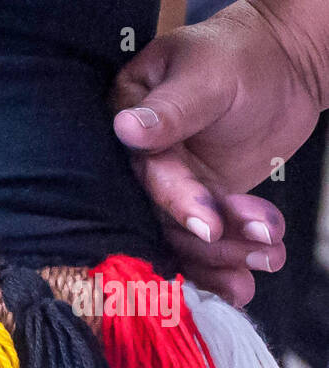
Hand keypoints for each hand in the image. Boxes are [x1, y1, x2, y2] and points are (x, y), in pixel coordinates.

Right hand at [113, 1, 324, 303]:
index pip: (144, 172)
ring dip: (229, 252)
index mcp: (127, 120)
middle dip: (210, 238)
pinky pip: (207, 239)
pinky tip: (253, 271)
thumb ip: (171, 110)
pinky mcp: (197, 203)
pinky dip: (231, 258)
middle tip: (253, 248)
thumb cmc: (239, 55)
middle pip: (162, 214)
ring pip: (186, 235)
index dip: (176, 201)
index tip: (208, 224)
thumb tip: (125, 129)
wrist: (283, 64)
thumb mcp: (207, 76)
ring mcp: (169, 186)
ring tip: (269, 255)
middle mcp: (141, 161)